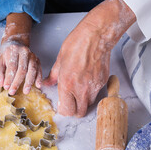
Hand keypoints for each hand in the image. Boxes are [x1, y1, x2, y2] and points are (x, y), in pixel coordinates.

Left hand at [0, 40, 41, 94]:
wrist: (16, 43)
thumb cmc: (6, 54)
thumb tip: (1, 84)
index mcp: (13, 50)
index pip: (12, 66)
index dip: (9, 78)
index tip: (6, 87)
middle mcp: (24, 52)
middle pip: (22, 69)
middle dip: (17, 82)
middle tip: (12, 92)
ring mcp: (32, 55)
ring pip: (32, 70)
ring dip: (29, 82)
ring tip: (26, 91)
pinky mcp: (37, 59)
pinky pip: (39, 69)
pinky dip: (39, 78)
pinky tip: (38, 85)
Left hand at [43, 0, 135, 116]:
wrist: (96, 37)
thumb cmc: (77, 44)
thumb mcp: (59, 60)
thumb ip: (53, 76)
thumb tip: (47, 83)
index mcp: (67, 84)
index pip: (66, 110)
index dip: (63, 110)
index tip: (62, 105)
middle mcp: (81, 89)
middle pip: (79, 113)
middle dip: (74, 110)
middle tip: (70, 101)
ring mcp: (94, 87)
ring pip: (88, 104)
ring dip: (83, 101)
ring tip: (78, 89)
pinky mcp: (103, 82)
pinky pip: (96, 93)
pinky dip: (91, 92)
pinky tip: (87, 80)